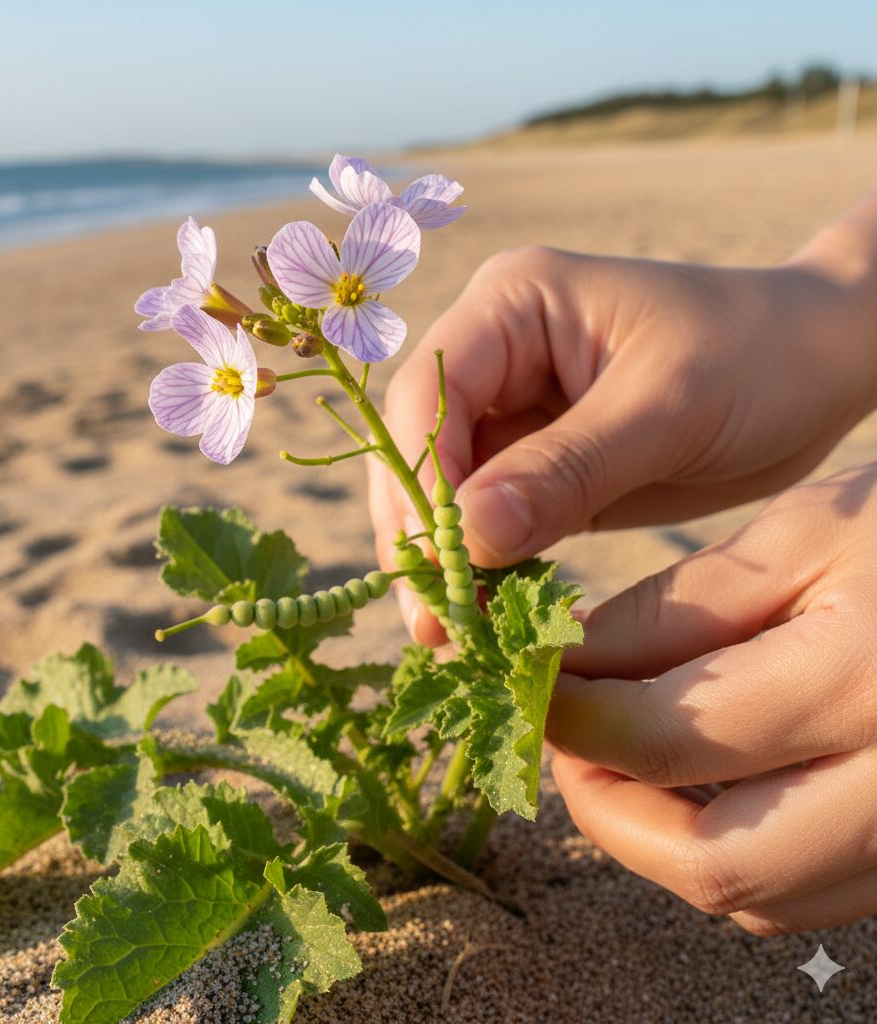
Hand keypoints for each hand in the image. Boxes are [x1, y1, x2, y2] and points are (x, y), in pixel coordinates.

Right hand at [370, 222, 876, 643]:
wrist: (816, 371)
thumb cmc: (758, 358)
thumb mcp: (667, 408)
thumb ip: (566, 469)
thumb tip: (468, 537)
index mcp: (513, 304)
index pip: (429, 391)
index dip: (420, 476)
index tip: (439, 559)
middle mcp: (494, 354)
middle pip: (419, 446)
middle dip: (420, 531)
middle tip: (432, 621)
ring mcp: (511, 412)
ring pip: (444, 492)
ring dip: (444, 558)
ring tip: (451, 632)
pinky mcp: (535, 465)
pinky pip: (488, 519)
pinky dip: (483, 566)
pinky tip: (486, 614)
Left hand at [547, 462, 876, 933]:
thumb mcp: (801, 536)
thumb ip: (679, 611)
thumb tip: (569, 665)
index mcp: (867, 683)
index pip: (667, 738)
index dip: (572, 714)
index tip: (528, 680)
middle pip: (715, 863)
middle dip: (608, 808)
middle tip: (567, 737)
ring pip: (763, 895)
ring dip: (665, 838)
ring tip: (624, 755)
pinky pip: (811, 889)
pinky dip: (735, 848)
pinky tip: (704, 779)